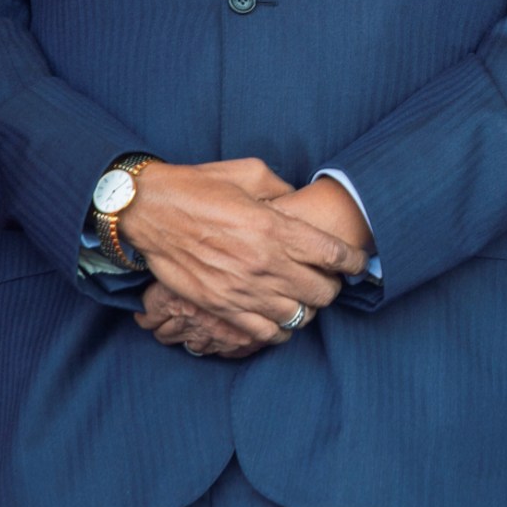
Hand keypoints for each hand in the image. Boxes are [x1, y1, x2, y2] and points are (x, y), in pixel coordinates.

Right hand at [118, 159, 359, 350]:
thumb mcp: (250, 173)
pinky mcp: (221, 307)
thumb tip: (299, 204)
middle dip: (333, 285)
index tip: (358, 262)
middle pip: (322, 291)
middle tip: (328, 278)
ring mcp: (243, 290)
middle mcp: (264, 263)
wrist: (148, 210)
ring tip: (304, 297)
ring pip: (298, 316)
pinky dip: (280, 330)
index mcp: (275, 228)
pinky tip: (281, 317)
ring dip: (308, 308)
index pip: (333, 254)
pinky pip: (265, 333)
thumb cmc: (198, 186)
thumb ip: (283, 190)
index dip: (354, 261)